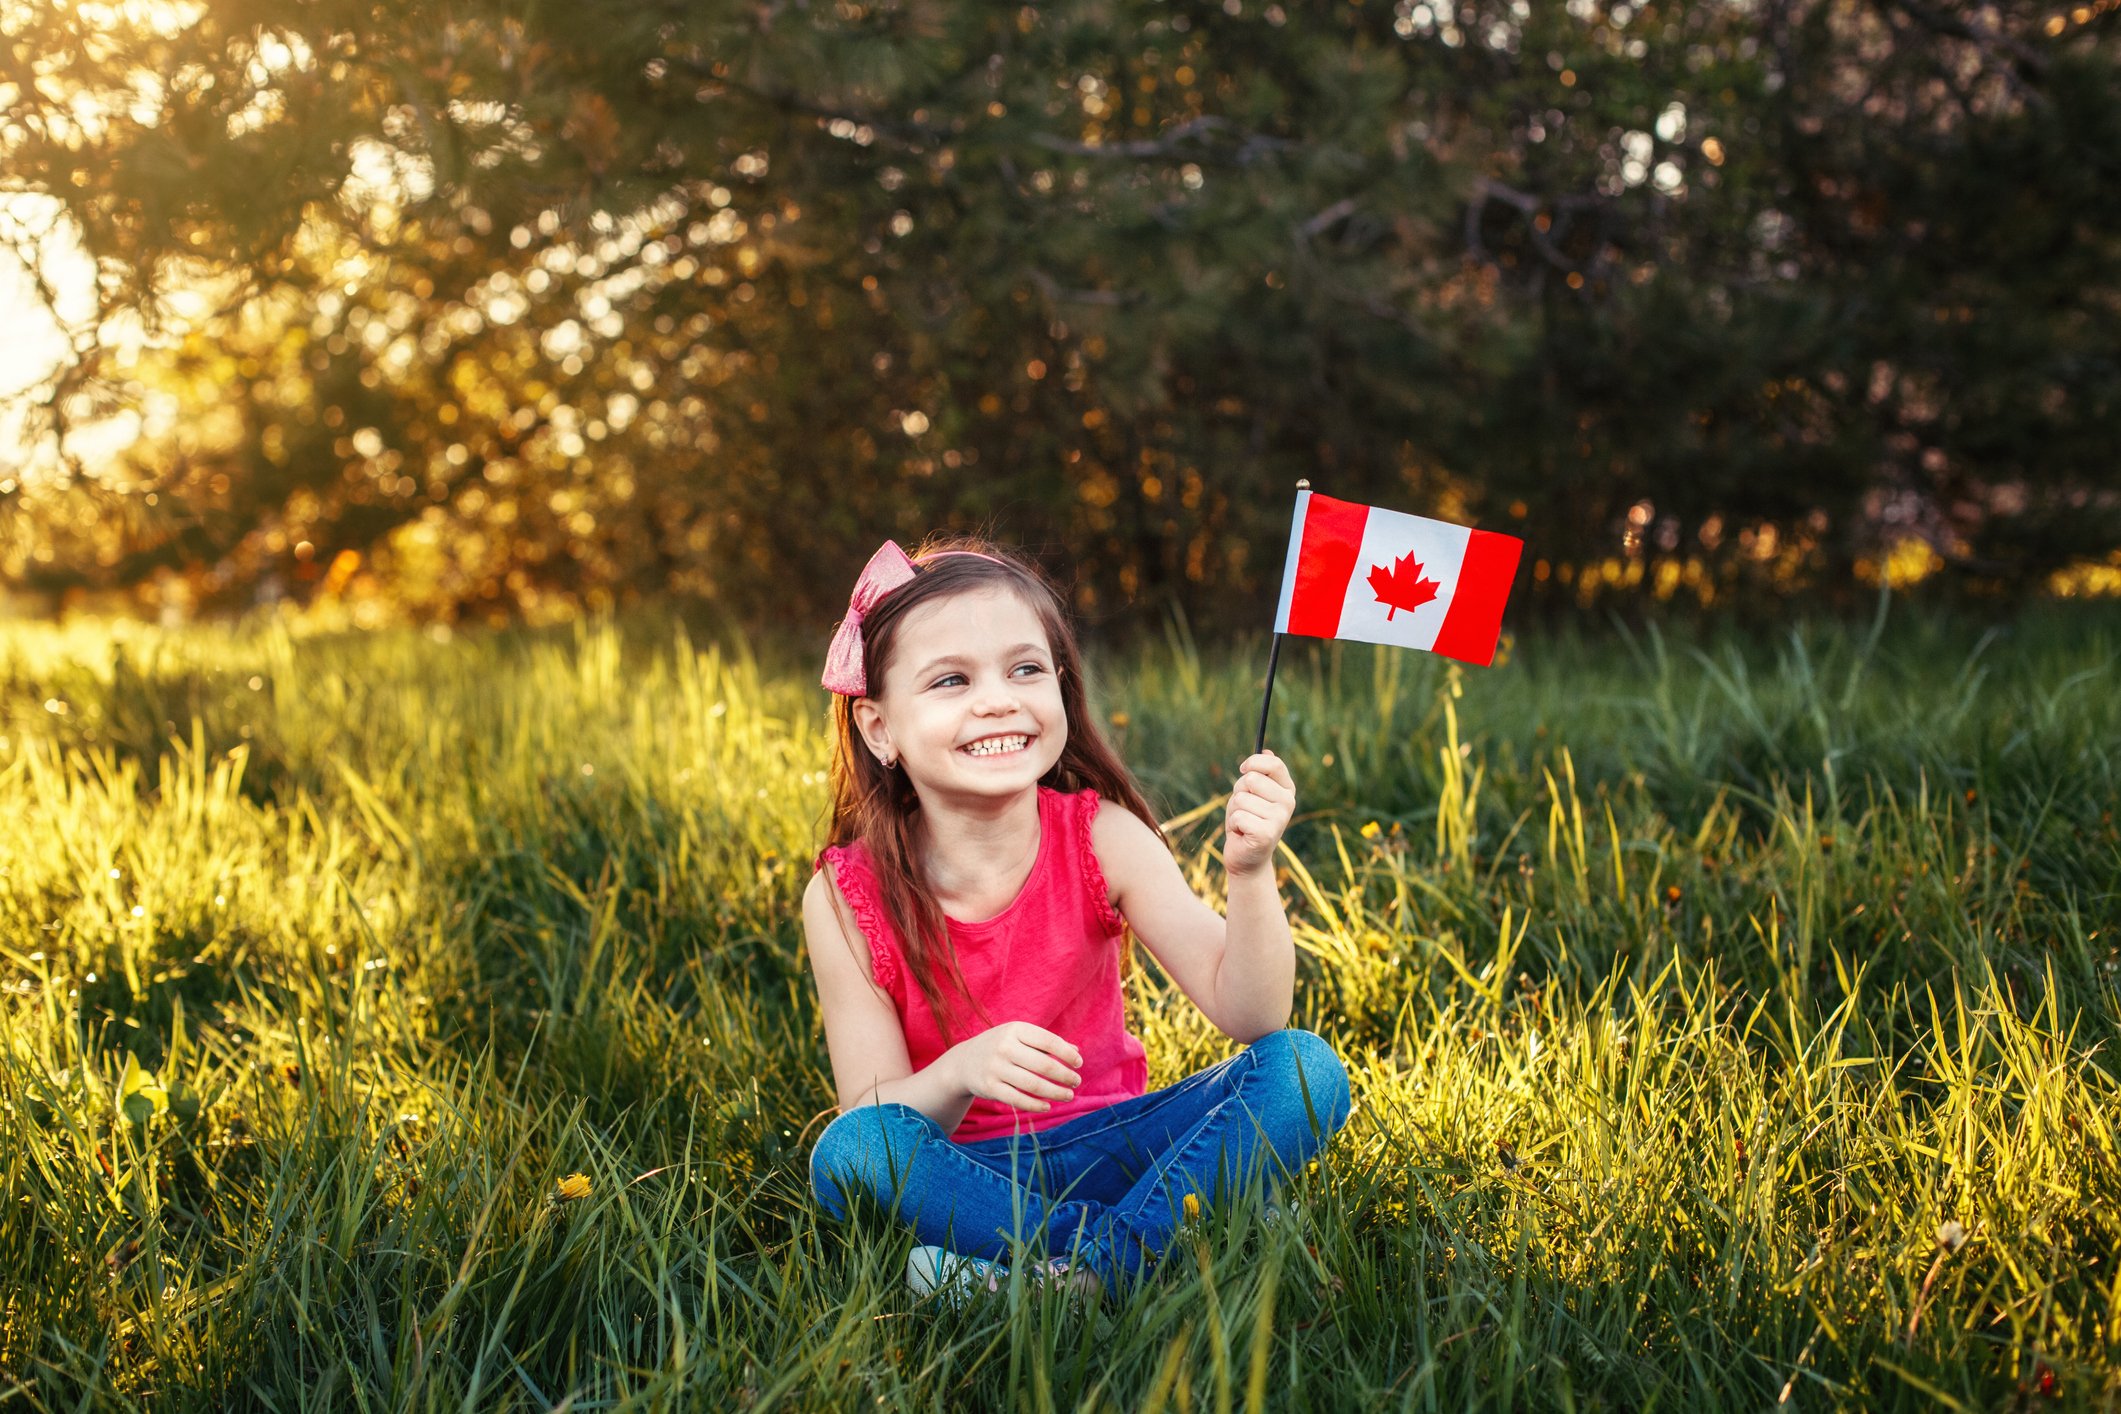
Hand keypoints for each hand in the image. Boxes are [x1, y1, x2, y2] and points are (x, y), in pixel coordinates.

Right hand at [945, 1021, 1084, 1112]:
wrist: (964, 1062)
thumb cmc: (1001, 1047)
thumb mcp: (1020, 1037)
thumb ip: (1046, 1043)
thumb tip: (1076, 1051)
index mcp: (1015, 1030)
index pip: (1048, 1041)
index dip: (1067, 1054)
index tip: (1078, 1063)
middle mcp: (1004, 1047)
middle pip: (1043, 1065)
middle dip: (1064, 1075)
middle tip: (1076, 1082)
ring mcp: (995, 1068)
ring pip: (1033, 1085)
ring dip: (1055, 1092)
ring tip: (1068, 1095)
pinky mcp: (990, 1087)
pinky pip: (1018, 1100)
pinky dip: (1036, 1105)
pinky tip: (1047, 1106)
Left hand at [1224, 750, 1294, 878]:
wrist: (1247, 858)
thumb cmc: (1247, 821)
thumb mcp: (1252, 794)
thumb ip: (1259, 774)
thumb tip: (1267, 749)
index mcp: (1287, 789)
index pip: (1274, 764)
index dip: (1254, 761)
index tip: (1243, 768)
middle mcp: (1288, 802)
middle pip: (1251, 779)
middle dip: (1239, 792)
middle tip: (1244, 809)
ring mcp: (1280, 819)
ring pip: (1241, 799)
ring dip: (1234, 811)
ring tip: (1243, 823)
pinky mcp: (1267, 834)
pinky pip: (1238, 816)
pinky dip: (1233, 825)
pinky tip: (1242, 834)